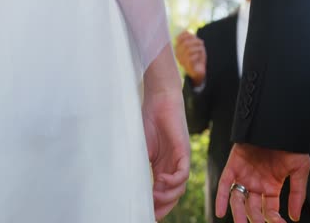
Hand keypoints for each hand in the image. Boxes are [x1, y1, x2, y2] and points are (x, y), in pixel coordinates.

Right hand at [143, 45, 190, 220]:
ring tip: (154, 197)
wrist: (158, 98)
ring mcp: (179, 158)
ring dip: (167, 196)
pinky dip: (173, 181)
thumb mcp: (139, 148)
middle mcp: (172, 165)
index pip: (162, 192)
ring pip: (179, 187)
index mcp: (162, 166)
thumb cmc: (147, 120)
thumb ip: (138, 165)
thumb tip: (125, 184)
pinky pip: (183, 172)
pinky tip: (161, 181)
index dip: (155, 205)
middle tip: (150, 214)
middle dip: (162, 207)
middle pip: (173, 194)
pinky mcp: (184, 150)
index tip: (144, 213)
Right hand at [175, 30, 206, 85]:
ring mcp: (181, 60)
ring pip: (189, 50)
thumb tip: (188, 30)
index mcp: (178, 48)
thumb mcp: (195, 46)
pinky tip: (198, 57)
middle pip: (185, 43)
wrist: (199, 71)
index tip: (195, 37)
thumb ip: (191, 38)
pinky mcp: (187, 66)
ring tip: (201, 50)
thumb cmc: (197, 58)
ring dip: (198, 48)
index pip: (179, 38)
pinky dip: (197, 55)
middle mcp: (178, 54)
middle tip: (201, 43)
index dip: (187, 35)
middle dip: (195, 41)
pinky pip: (192, 58)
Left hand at [216, 144, 309, 222]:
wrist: (278, 125)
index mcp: (271, 188)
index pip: (270, 211)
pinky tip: (219, 213)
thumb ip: (297, 193)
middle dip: (256, 219)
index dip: (274, 219)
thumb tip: (295, 217)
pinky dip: (221, 198)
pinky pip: (225, 185)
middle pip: (252, 209)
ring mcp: (244, 176)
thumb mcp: (300, 169)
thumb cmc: (291, 144)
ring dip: (238, 214)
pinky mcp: (233, 167)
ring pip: (238, 201)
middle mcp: (256, 185)